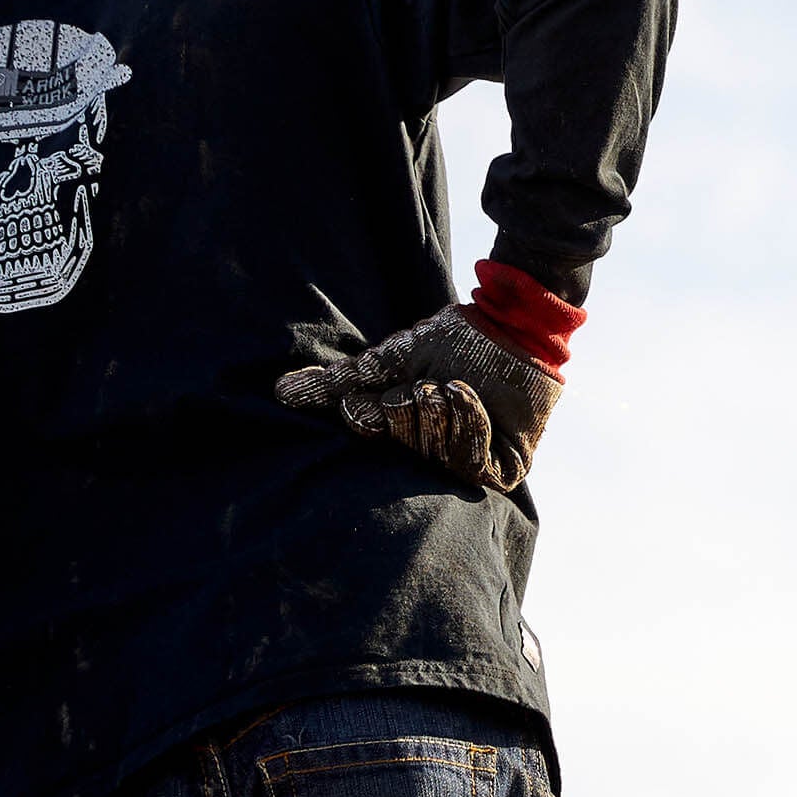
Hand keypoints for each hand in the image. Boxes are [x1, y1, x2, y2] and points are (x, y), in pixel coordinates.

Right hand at [275, 304, 560, 492]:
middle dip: (414, 404)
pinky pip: (473, 463)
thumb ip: (340, 379)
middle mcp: (428, 452)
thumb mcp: (391, 358)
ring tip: (455, 385)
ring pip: (434, 454)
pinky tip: (471, 396)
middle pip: (401, 441)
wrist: (515, 328)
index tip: (392, 386)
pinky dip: (468, 424)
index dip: (375, 407)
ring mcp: (466, 463)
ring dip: (442, 411)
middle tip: (433, 382)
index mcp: (398, 430)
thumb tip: (281, 392)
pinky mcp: (502, 469)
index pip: (367, 429)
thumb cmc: (454, 341)